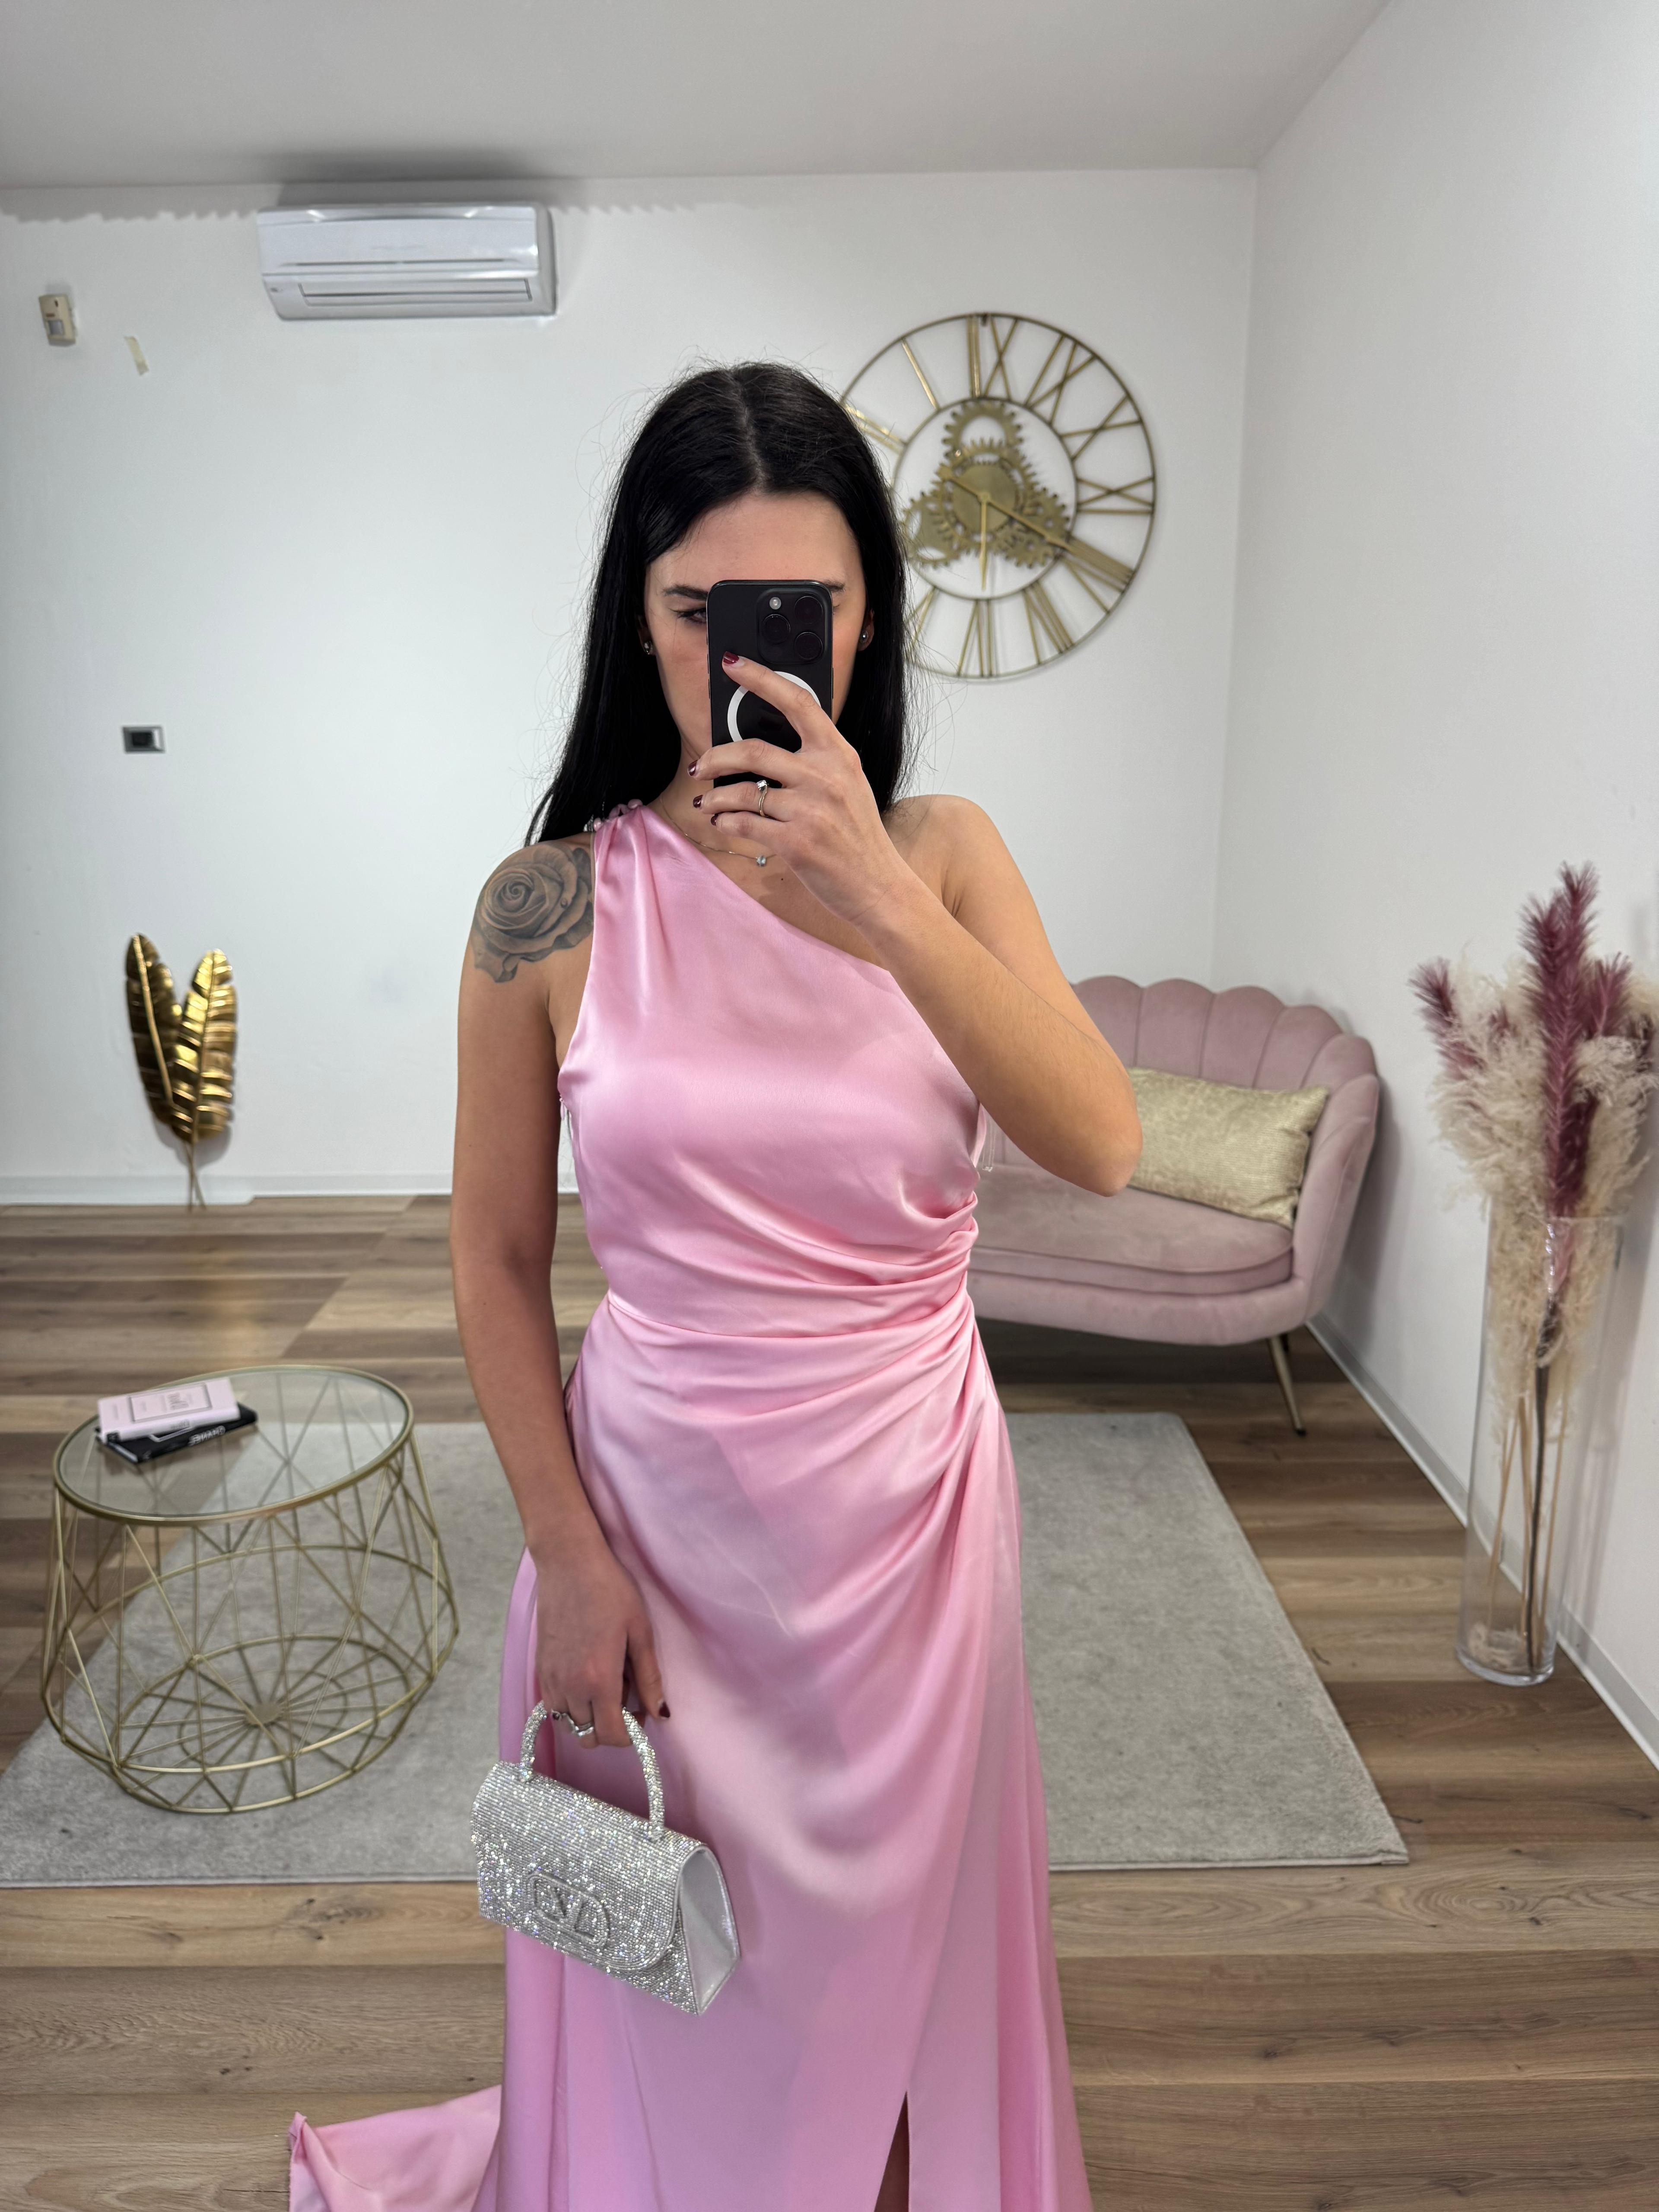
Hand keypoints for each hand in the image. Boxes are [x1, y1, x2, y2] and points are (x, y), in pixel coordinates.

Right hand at [533, 1529, 667, 1751]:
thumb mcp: (639, 1632)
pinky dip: (569, 1705)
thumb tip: (661, 1713)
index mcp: (600, 1680)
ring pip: (568, 1725)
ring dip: (587, 1718)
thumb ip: (649, 1678)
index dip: (629, 1735)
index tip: (640, 1716)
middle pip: (588, 1736)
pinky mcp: (539, 1668)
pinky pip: (552, 1706)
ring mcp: (551, 1679)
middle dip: (609, 1728)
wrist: (569, 1563)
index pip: (610, 1735)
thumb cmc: (610, 1591)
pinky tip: (583, 1678)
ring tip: (603, 1685)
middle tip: (624, 1698)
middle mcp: (571, 1686)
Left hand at [689, 653, 913, 931]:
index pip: (797, 702)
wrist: (879, 886)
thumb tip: (763, 748)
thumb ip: (816, 761)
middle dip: (715, 756)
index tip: (732, 663)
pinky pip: (745, 824)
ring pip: (742, 791)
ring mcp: (810, 810)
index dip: (760, 678)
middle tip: (700, 764)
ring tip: (706, 804)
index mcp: (838, 755)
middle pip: (753, 750)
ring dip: (714, 798)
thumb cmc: (858, 837)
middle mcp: (825, 776)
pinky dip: (726, 823)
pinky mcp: (796, 843)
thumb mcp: (848, 785)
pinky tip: (722, 824)